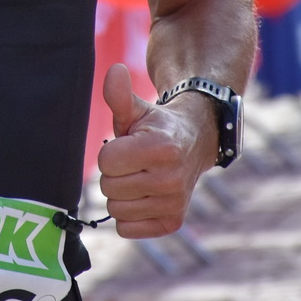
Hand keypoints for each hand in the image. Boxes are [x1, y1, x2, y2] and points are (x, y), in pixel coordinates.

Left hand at [95, 64, 215, 238]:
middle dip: (115, 173)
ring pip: (116, 210)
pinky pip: (127, 229)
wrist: (194, 144)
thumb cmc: (156, 127)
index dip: (111, 152)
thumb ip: (119, 95)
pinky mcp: (173, 222)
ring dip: (121, 195)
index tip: (127, 145)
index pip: (106, 162)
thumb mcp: (137, 109)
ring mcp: (174, 204)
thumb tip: (114, 70)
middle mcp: (171, 179)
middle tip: (134, 163)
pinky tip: (143, 197)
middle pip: (109, 187)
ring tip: (139, 178)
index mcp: (160, 148)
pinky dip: (129, 216)